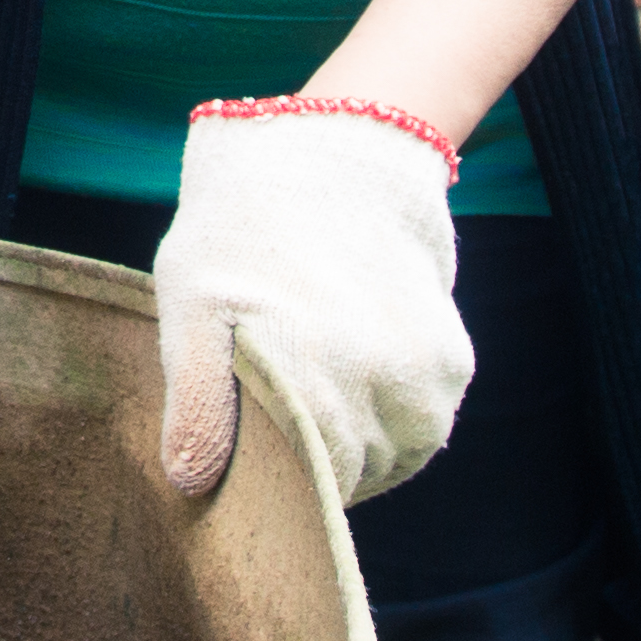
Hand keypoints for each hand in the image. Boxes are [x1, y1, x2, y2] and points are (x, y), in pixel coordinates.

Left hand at [154, 100, 474, 505]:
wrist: (336, 155)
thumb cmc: (244, 231)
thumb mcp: (191, 299)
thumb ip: (195, 397)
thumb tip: (190, 482)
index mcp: (299, 370)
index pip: (297, 485)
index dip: (273, 483)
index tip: (252, 464)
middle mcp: (368, 377)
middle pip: (343, 476)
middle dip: (311, 464)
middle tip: (280, 418)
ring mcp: (417, 373)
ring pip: (387, 460)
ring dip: (357, 448)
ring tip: (319, 394)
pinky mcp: (450, 363)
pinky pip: (421, 431)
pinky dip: (393, 423)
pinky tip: (358, 378)